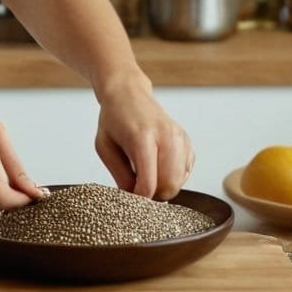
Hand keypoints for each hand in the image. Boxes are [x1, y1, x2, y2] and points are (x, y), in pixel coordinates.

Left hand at [93, 72, 193, 200]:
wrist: (128, 93)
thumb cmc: (113, 119)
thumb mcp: (104, 147)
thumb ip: (119, 175)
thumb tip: (135, 198)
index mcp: (142, 137)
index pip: (149, 182)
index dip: (141, 198)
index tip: (131, 198)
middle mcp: (165, 135)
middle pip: (170, 184)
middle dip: (155, 195)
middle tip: (139, 189)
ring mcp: (179, 136)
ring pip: (180, 180)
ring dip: (165, 186)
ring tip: (148, 177)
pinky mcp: (186, 140)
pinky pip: (187, 171)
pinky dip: (175, 176)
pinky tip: (159, 167)